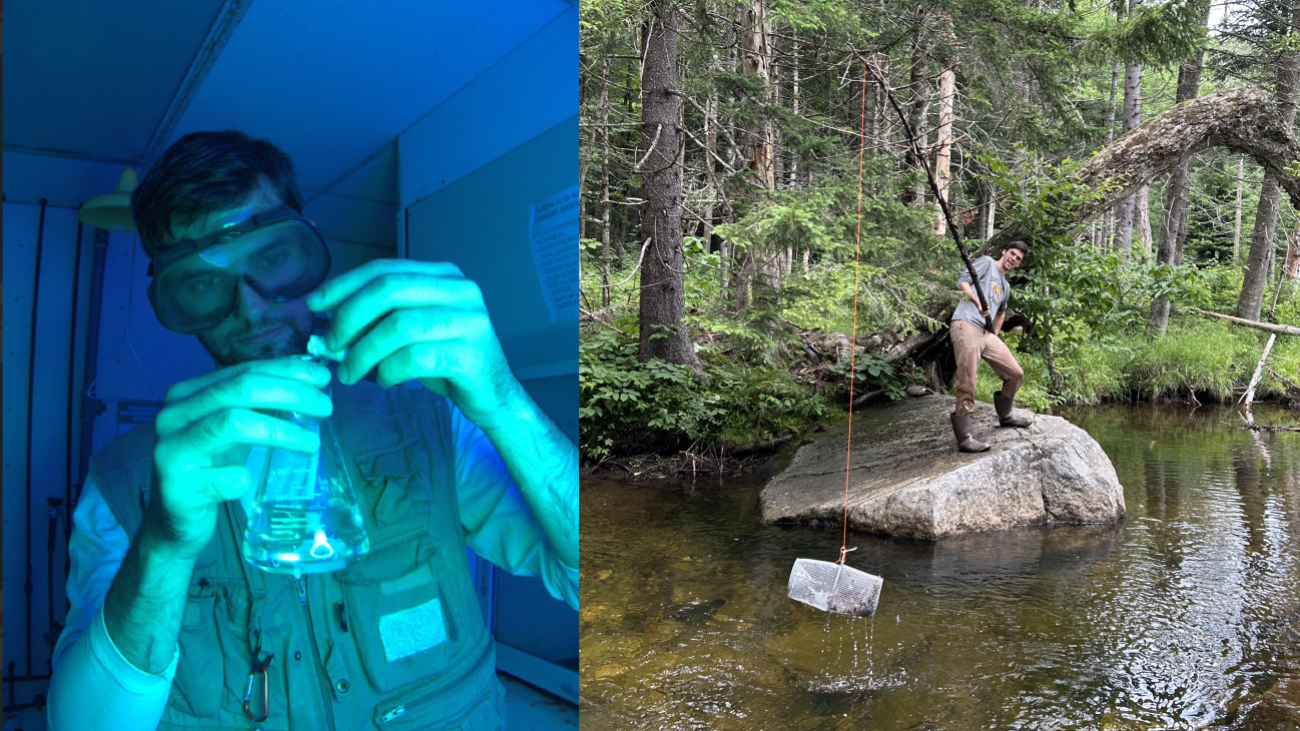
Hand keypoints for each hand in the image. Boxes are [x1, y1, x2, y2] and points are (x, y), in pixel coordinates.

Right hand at [151, 359, 333, 559]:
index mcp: (188, 395)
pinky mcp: (177, 488)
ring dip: (281, 432)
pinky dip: (242, 478)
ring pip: (232, 423)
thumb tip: (311, 384)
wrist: (174, 519)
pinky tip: (249, 481)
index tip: (322, 379)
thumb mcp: (232, 429)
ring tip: (311, 444)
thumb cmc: (210, 468)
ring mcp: (170, 451)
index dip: (286, 372)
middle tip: (325, 408)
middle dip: (291, 394)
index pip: (244, 371)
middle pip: (241, 390)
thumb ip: (259, 406)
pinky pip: (223, 479)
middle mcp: (174, 416)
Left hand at [305, 260, 515, 427]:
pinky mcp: (471, 355)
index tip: (315, 304)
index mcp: (445, 275)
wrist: (494, 395)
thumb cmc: (448, 360)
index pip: (385, 269)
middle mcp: (461, 291)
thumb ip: (381, 318)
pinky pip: (414, 359)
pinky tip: (384, 380)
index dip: (344, 285)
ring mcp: (470, 321)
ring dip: (363, 352)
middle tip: (330, 346)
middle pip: (389, 290)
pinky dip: (389, 371)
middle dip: (349, 317)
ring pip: (398, 327)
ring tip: (350, 372)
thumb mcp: (414, 330)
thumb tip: (328, 321)